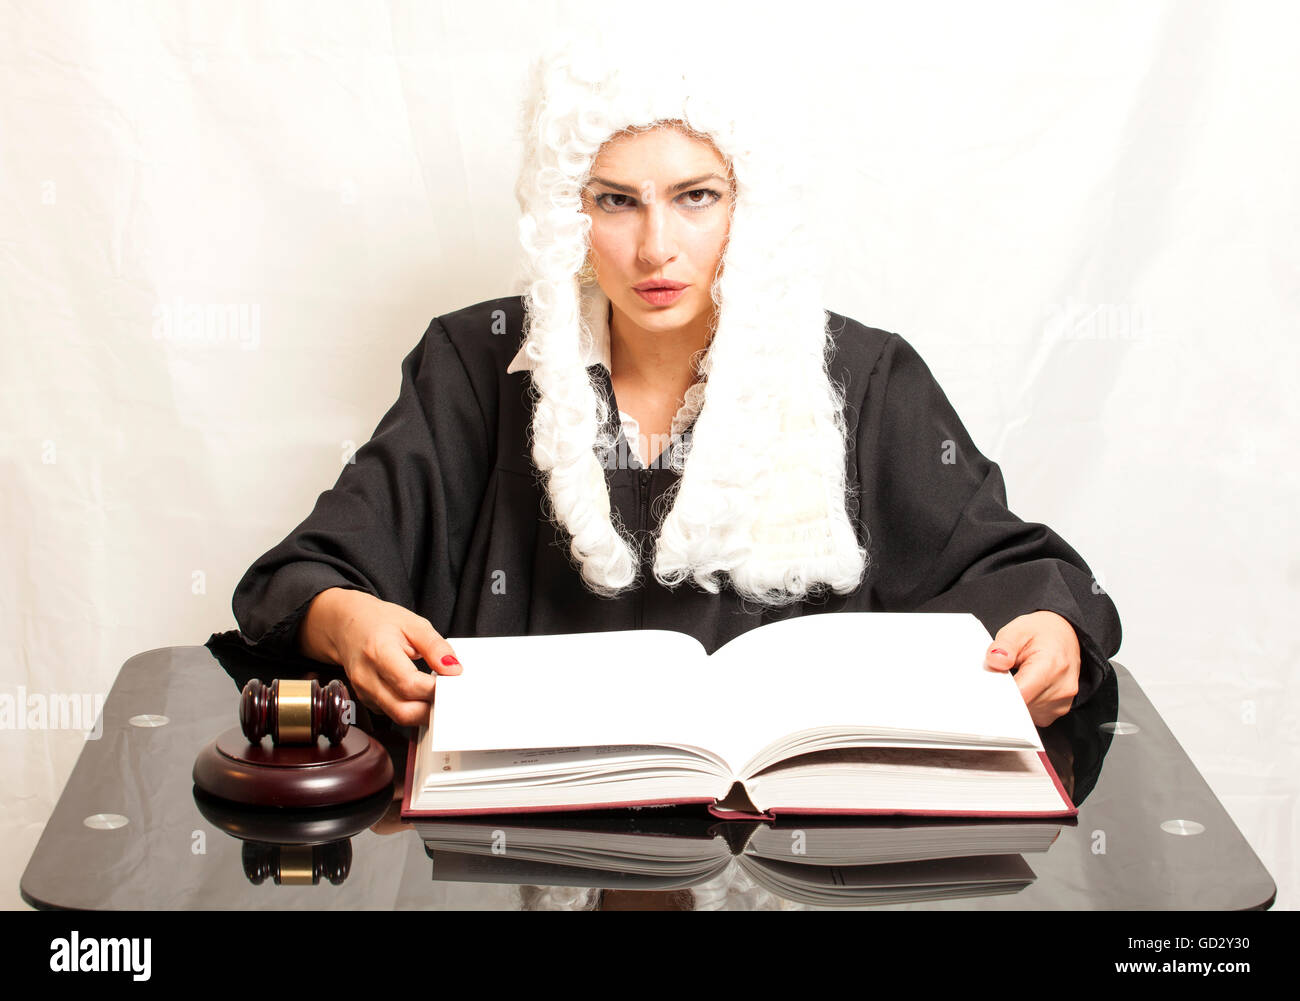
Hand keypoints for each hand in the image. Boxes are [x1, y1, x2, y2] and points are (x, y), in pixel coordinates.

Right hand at [298, 587, 461, 726]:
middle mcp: (366, 677)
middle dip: (431, 708)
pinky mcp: (367, 701)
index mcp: (378, 652)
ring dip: (422, 711)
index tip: (452, 682)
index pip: (409, 684)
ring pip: (399, 717)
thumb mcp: (413, 624)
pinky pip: (393, 713)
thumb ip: (435, 646)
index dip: (435, 689)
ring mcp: (364, 692)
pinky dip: (411, 708)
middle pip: (404, 711)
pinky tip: (419, 693)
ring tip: (435, 692)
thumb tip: (454, 668)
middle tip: (448, 694)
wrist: (348, 625)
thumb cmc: (379, 622)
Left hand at [984, 610, 1080, 726]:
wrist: (1065, 635)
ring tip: (1018, 677)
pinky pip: (1034, 715)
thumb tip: (995, 661)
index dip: (999, 694)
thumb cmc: (1041, 632)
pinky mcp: (1060, 710)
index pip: (1020, 695)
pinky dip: (1026, 703)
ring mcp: (1062, 702)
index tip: (988, 688)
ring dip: (1016, 700)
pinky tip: (1027, 686)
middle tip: (1002, 676)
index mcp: (1050, 666)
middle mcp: (1061, 687)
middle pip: (1022, 706)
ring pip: (1026, 713)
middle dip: (1006, 695)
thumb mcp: (1018, 630)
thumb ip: (1004, 646)